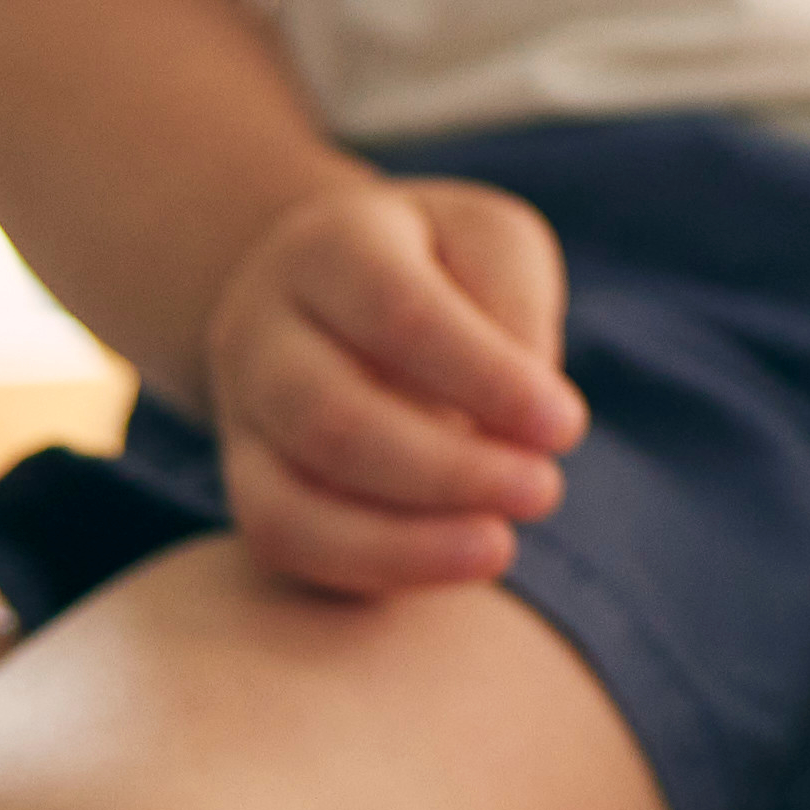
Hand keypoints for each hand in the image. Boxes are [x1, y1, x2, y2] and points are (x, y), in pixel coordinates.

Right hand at [209, 172, 580, 594]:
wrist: (339, 289)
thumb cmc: (441, 265)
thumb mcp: (491, 241)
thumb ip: (513, 306)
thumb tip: (522, 410)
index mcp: (330, 248)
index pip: (400, 315)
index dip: (486, 380)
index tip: (566, 426)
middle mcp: (261, 329)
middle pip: (331, 420)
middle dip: (448, 472)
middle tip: (544, 491)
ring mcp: (242, 414)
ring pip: (288, 502)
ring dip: (403, 542)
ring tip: (498, 546)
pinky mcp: (245, 482)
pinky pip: (282, 544)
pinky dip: (368, 567)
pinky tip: (448, 562)